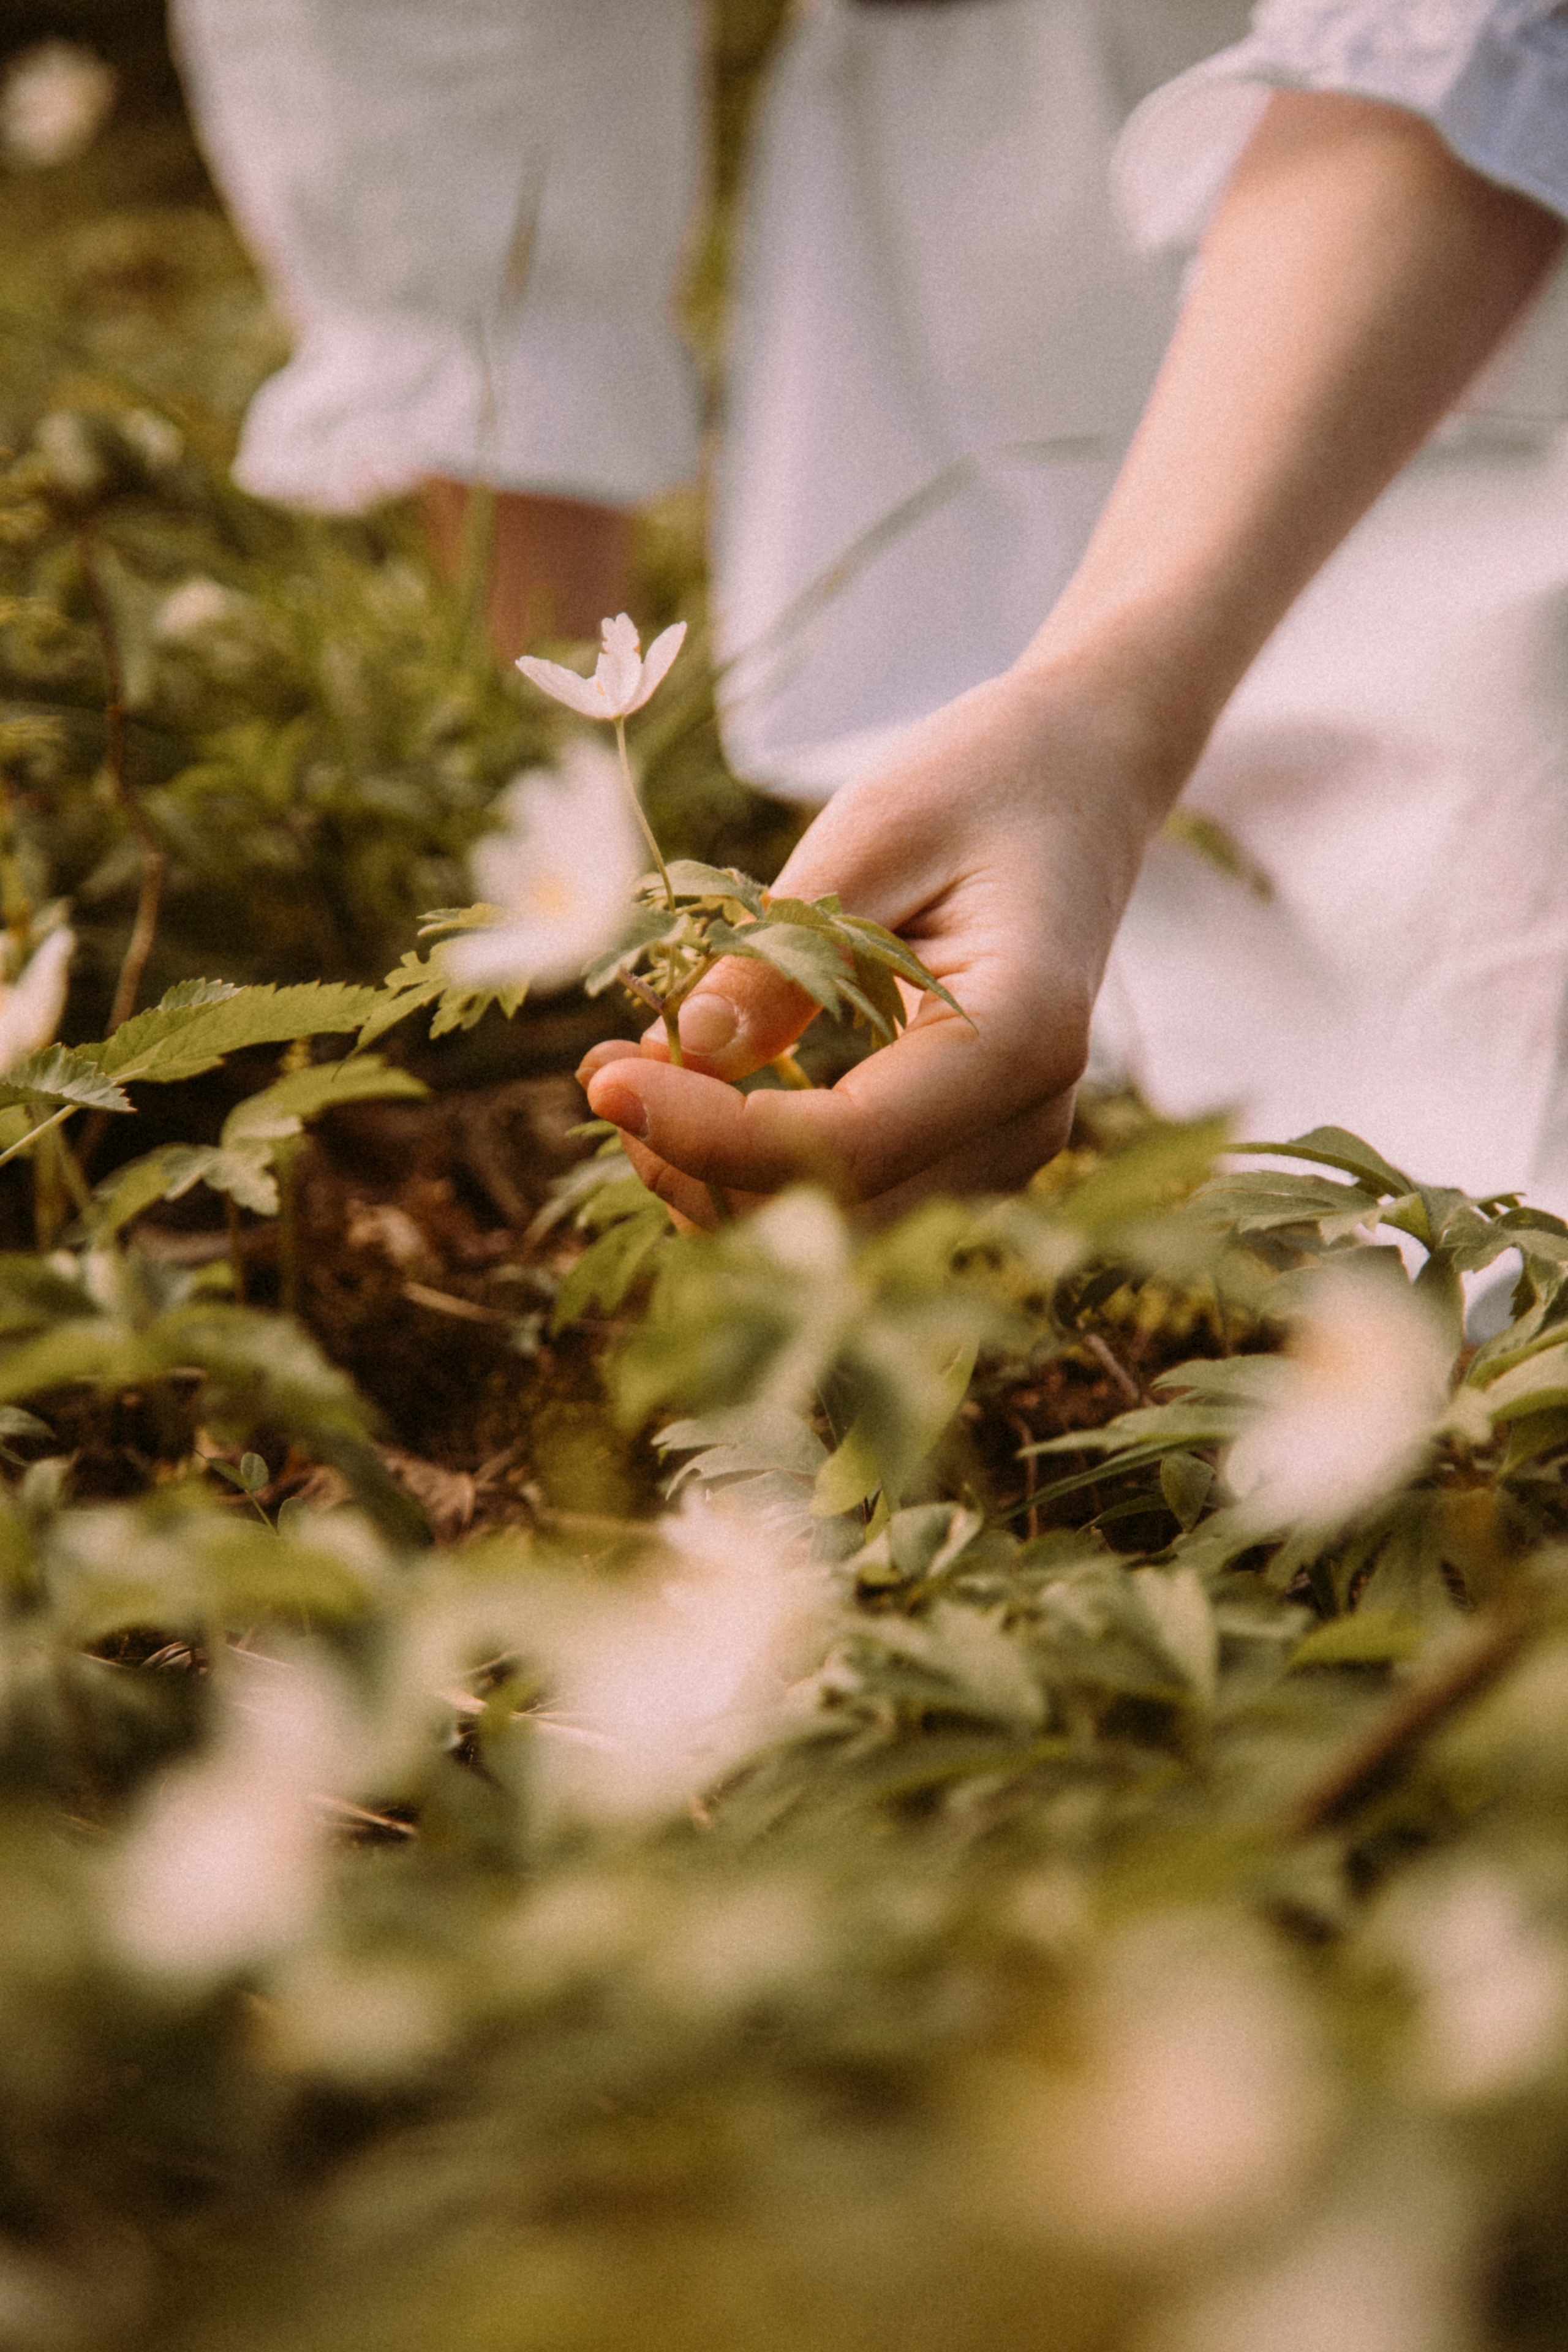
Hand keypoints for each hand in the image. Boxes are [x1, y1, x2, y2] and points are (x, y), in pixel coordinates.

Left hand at [577, 659, 1177, 1226]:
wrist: (1080, 781)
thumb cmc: (981, 782)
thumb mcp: (874, 832)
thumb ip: (786, 951)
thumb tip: (686, 1056)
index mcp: (1022, 1036)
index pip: (850, 1146)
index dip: (711, 1137)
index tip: (603, 1082)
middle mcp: (1027, 1121)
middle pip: (837, 1217)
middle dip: (700, 1169)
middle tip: (603, 1069)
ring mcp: (1002, 1151)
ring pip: (834, 1231)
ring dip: (716, 1176)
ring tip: (634, 1068)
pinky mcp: (964, 1152)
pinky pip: (846, 1197)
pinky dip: (753, 1163)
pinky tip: (691, 1085)